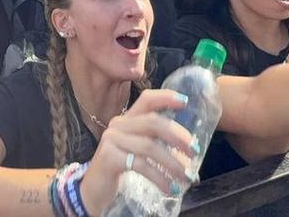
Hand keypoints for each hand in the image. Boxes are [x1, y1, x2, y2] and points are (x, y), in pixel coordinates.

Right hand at [78, 90, 196, 215]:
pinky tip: (170, 188)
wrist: (94, 190)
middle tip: (194, 151)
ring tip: (187, 176)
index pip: (147, 99)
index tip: (186, 103)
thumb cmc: (120, 168)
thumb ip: (154, 140)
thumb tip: (188, 146)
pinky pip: (141, 165)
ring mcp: (112, 140)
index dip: (166, 98)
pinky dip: (160, 178)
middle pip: (152, 122)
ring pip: (149, 146)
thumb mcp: (137, 149)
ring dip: (173, 163)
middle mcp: (118, 125)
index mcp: (127, 119)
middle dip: (178, 136)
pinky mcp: (109, 158)